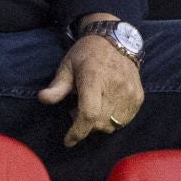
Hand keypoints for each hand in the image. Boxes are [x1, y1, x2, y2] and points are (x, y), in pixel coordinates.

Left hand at [38, 32, 144, 147]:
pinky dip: (113, 120)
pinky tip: (105, 106)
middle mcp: (115, 86)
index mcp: (94, 78)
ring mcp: (130, 92)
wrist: (116, 40)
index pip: (89, 113)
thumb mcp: (68, 65)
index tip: (68, 140)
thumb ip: (57, 85)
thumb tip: (42, 98)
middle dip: (84, 125)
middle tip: (76, 109)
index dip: (78, 131)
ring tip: (92, 106)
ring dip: (99, 124)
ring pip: (112, 125)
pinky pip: (125, 121)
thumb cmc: (87, 54)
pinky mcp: (138, 97)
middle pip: (99, 123)